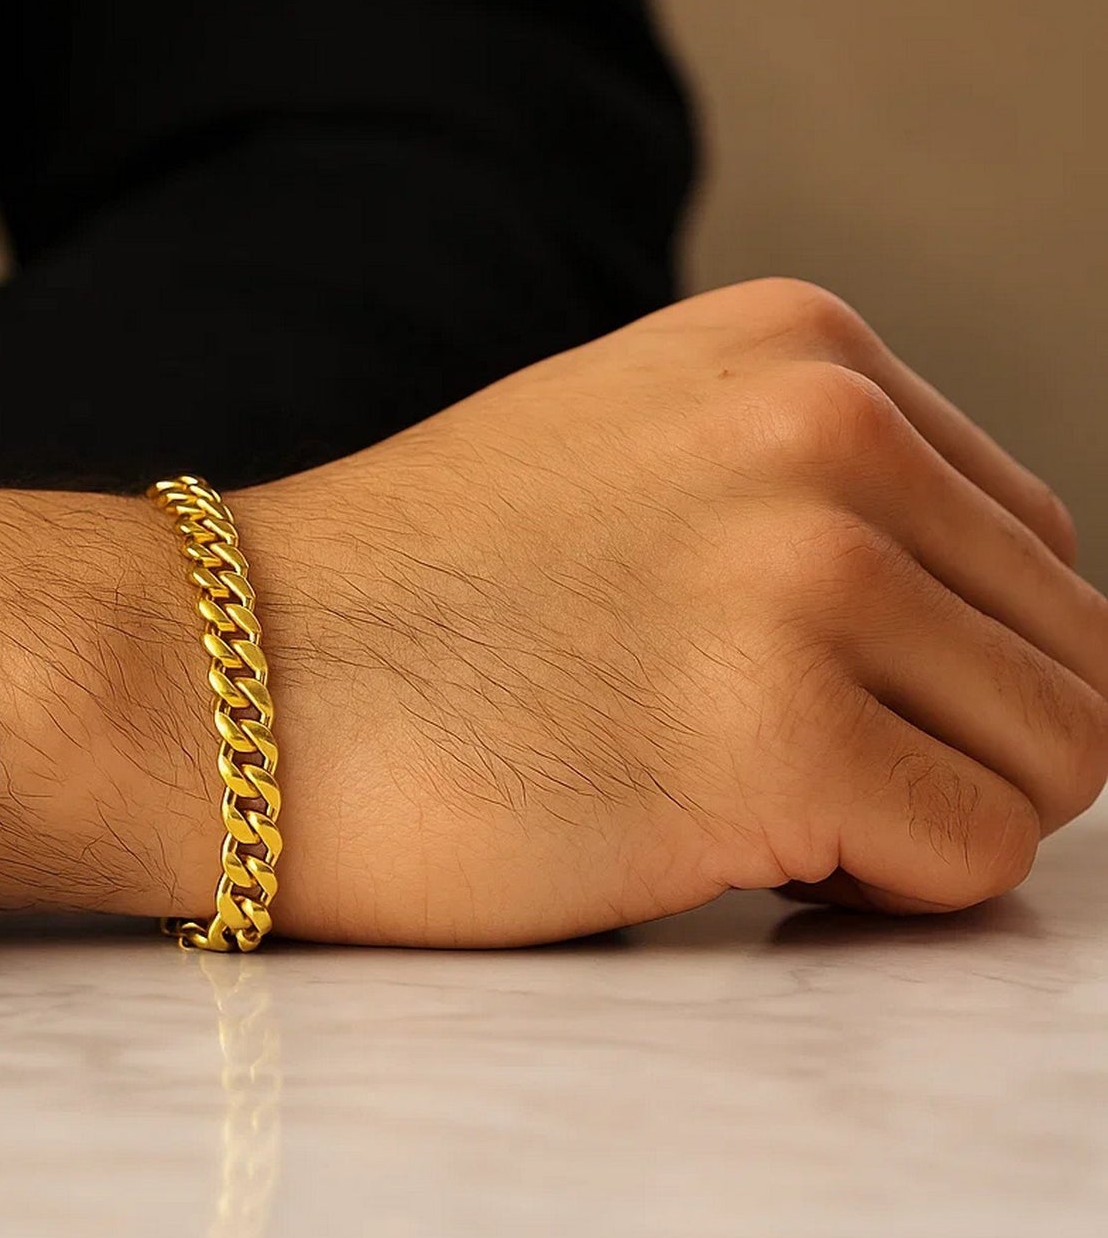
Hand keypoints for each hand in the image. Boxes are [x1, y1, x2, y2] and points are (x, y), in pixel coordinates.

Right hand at [234, 278, 1107, 943]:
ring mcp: (801, 571)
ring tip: (758, 808)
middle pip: (1065, 648)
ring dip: (926, 812)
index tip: (824, 709)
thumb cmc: (410, 602)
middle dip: (952, 742)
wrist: (215, 673)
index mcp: (800, 350)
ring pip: (1057, 754)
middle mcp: (824, 429)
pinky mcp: (769, 730)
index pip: (1028, 543)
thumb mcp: (636, 467)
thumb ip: (809, 506)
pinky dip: (883, 887)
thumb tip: (966, 625)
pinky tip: (736, 850)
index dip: (946, 664)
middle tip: (796, 780)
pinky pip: (975, 858)